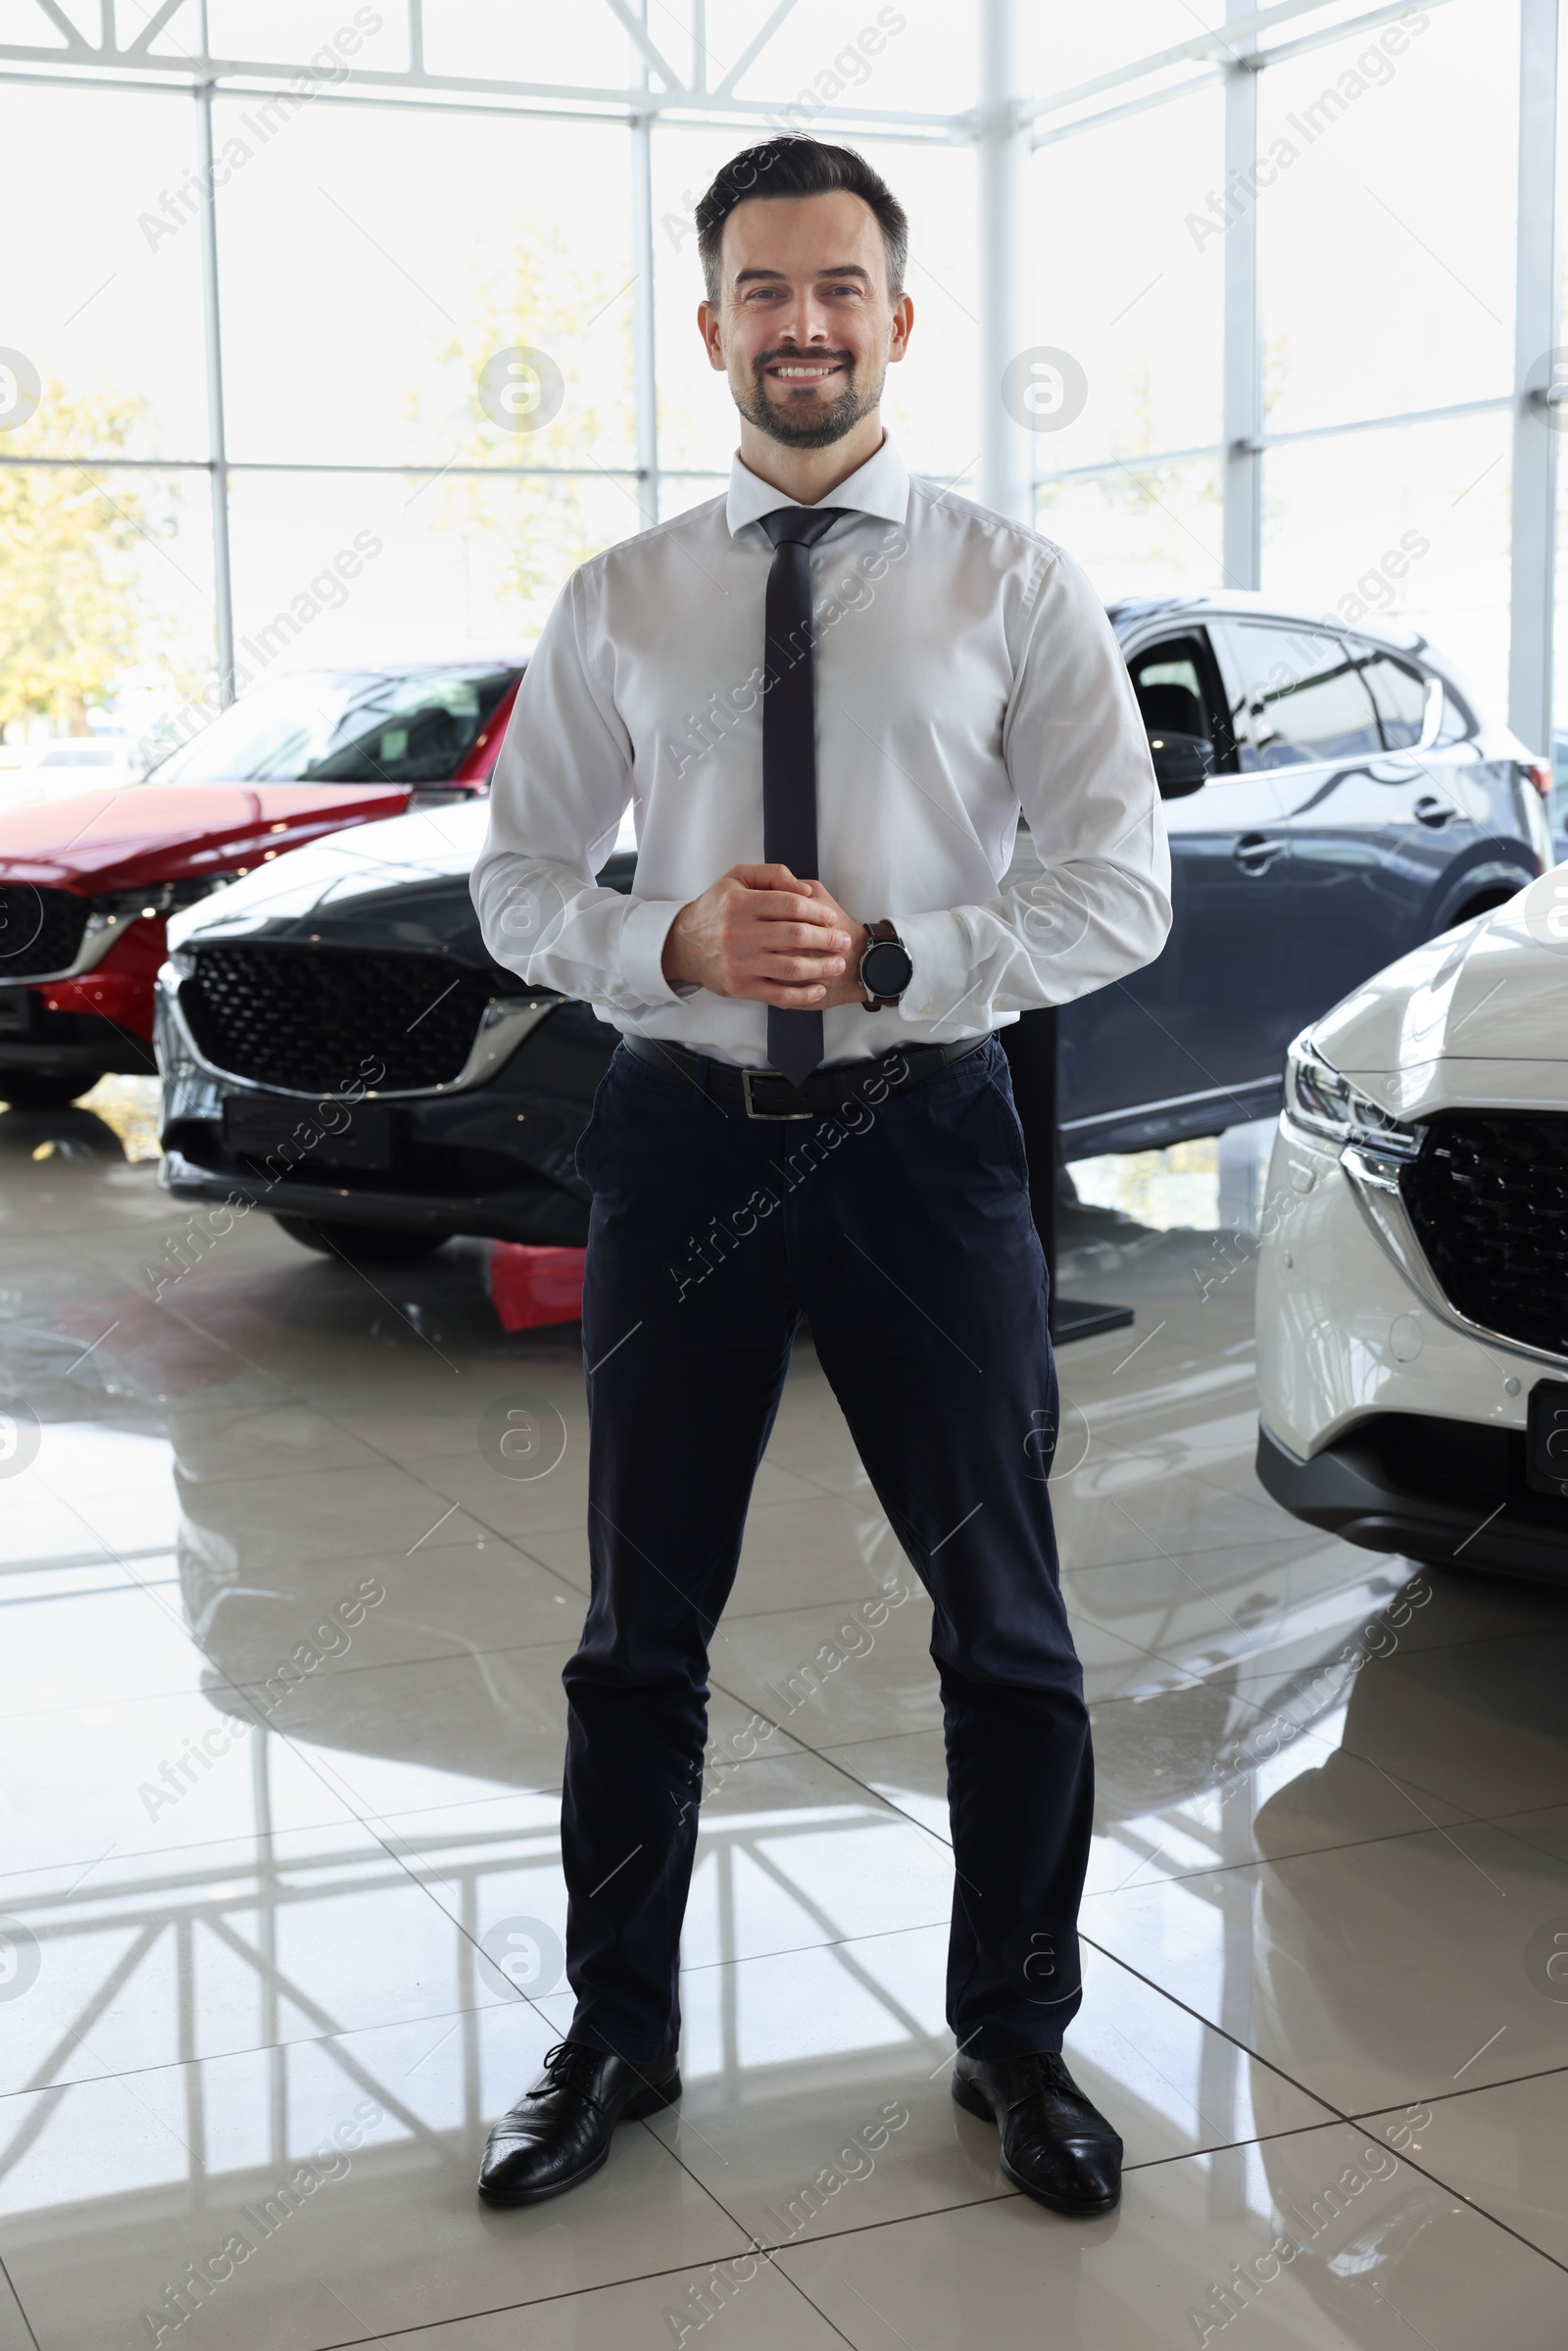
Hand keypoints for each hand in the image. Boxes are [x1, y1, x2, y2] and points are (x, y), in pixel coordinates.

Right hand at [662, 864, 868, 1007]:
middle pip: (796, 936)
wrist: (682, 945)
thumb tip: (805, 891)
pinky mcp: (740, 987)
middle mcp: (739, 933)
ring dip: (822, 967)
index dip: (817, 912)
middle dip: (826, 939)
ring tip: (837, 964)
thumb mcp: (736, 878)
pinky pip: (778, 994)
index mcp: (739, 903)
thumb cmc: (716, 908)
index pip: (790, 905)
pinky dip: (803, 994)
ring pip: (792, 967)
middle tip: (843, 942)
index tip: (831, 918)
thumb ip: (772, 875)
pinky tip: (819, 989)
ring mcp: (740, 963)